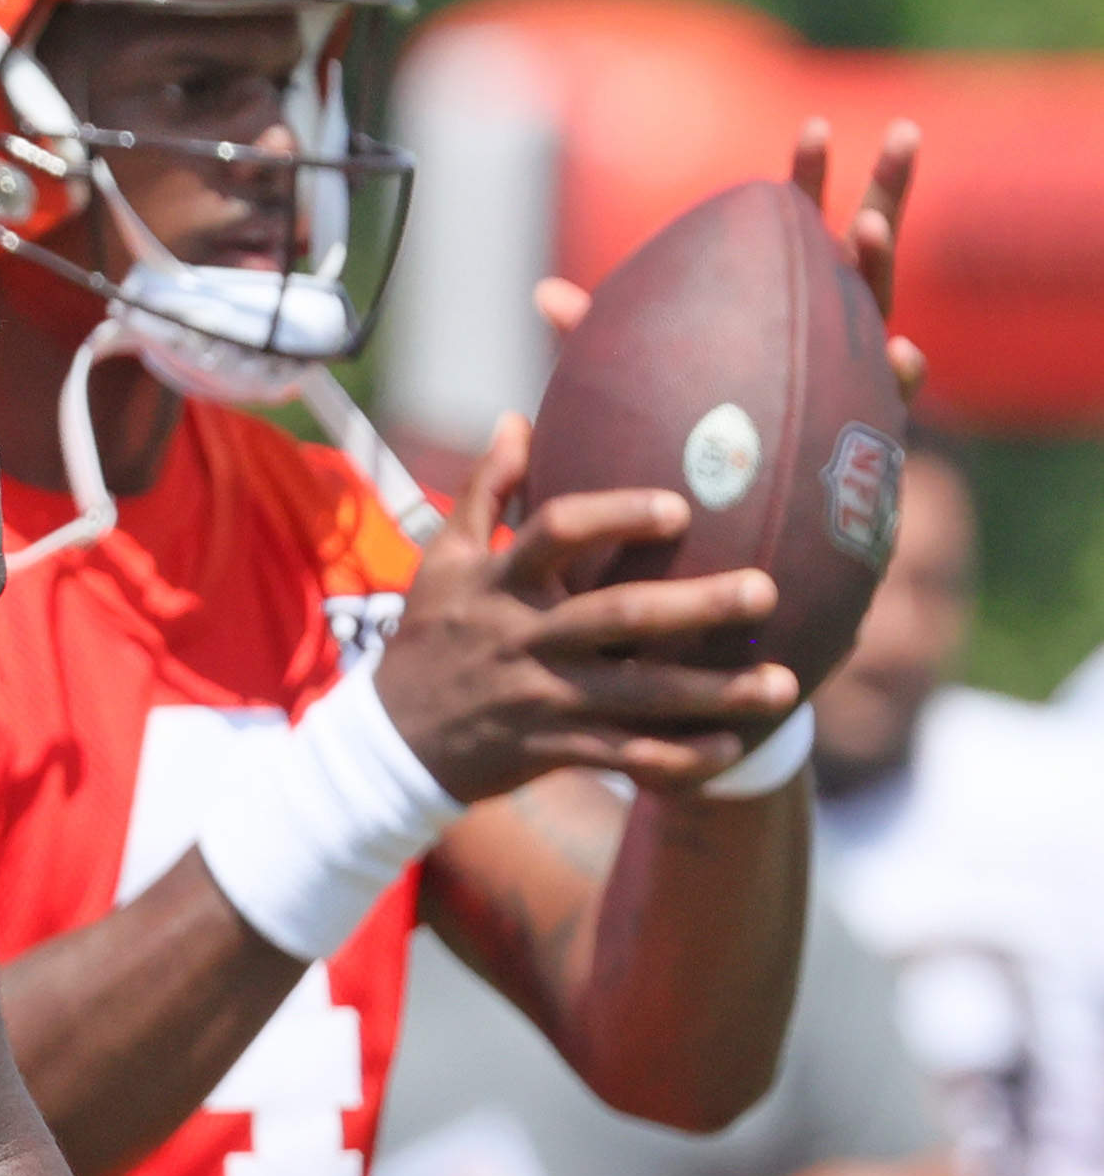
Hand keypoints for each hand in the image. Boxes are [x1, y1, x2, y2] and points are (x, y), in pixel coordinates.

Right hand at [374, 417, 795, 799]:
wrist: (390, 744)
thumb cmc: (432, 638)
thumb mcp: (443, 562)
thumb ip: (485, 491)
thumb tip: (517, 418)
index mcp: (498, 583)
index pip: (557, 534)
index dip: (617, 516)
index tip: (678, 507)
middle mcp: (522, 637)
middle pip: (617, 616)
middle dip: (695, 605)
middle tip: (767, 589)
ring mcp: (539, 698)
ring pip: (637, 696)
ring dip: (713, 693)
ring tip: (785, 684)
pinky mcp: (549, 749)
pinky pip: (622, 756)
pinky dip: (677, 757)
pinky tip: (733, 747)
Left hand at [535, 117, 926, 399]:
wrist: (742, 518)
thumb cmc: (698, 436)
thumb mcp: (647, 375)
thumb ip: (602, 334)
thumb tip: (545, 294)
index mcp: (787, 303)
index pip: (799, 229)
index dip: (809, 179)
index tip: (811, 127)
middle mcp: (831, 329)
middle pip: (865, 249)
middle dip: (885, 189)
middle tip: (902, 132)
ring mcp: (857, 373)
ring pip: (880, 312)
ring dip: (878, 265)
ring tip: (868, 225)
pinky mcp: (870, 430)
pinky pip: (891, 402)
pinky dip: (902, 376)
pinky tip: (901, 352)